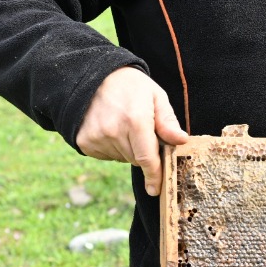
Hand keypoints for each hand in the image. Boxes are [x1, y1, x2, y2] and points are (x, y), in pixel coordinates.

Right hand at [75, 67, 188, 191]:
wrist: (94, 76)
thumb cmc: (130, 86)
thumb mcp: (155, 96)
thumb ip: (168, 121)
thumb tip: (181, 141)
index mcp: (135, 120)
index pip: (147, 159)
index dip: (154, 176)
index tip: (156, 190)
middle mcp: (113, 131)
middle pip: (135, 159)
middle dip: (143, 151)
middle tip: (140, 129)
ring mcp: (96, 137)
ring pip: (121, 158)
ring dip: (127, 148)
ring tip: (123, 123)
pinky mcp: (84, 141)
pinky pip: (105, 155)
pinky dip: (112, 147)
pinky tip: (110, 127)